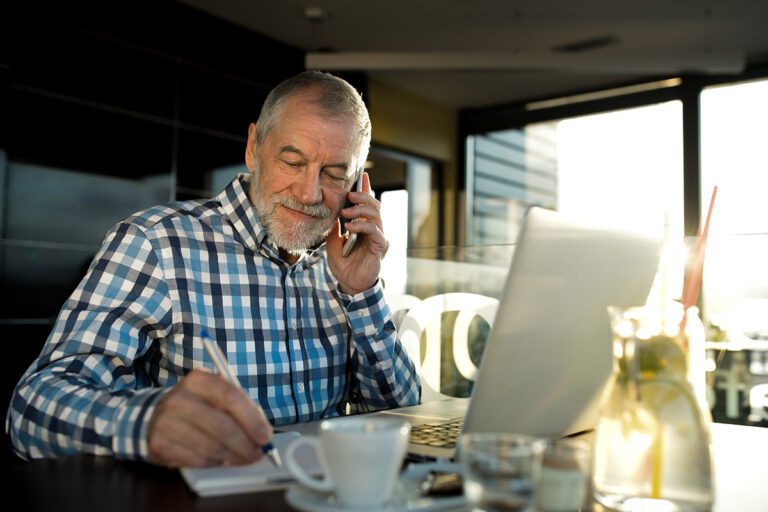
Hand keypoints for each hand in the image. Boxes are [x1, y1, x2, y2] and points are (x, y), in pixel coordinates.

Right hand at [146, 369, 272, 467]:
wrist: (154, 416)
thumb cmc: (197, 405)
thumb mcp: (215, 396)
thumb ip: (239, 409)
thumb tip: (263, 434)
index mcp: (198, 380)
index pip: (231, 397)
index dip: (252, 420)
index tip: (265, 437)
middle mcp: (179, 398)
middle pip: (223, 426)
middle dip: (245, 445)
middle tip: (258, 454)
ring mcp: (166, 422)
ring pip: (211, 447)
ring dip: (233, 457)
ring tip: (243, 458)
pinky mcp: (159, 444)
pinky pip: (197, 460)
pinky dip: (215, 463)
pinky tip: (221, 459)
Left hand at [326, 172, 388, 294]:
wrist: (349, 285)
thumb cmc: (344, 266)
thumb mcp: (332, 243)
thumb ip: (333, 228)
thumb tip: (332, 213)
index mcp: (364, 227)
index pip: (367, 204)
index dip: (366, 188)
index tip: (362, 174)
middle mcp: (374, 230)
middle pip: (374, 204)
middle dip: (362, 195)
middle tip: (349, 194)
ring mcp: (379, 238)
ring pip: (376, 214)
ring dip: (360, 210)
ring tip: (346, 213)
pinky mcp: (380, 247)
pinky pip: (375, 231)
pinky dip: (362, 226)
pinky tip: (350, 228)